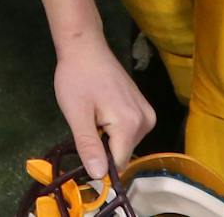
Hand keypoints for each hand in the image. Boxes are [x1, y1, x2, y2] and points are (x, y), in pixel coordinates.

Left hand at [52, 38, 153, 180]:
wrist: (85, 47)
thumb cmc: (77, 77)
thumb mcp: (76, 114)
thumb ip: (88, 146)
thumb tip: (98, 176)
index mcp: (130, 124)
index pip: (118, 163)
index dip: (99, 164)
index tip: (83, 153)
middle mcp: (146, 121)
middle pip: (122, 153)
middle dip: (103, 148)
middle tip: (86, 125)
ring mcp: (147, 114)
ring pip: (125, 143)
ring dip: (107, 138)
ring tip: (93, 115)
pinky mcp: (144, 108)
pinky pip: (128, 131)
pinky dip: (113, 129)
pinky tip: (101, 111)